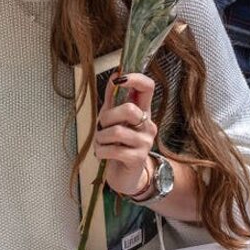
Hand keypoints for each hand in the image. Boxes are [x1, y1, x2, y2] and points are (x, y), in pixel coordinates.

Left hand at [94, 72, 158, 196]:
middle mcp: (148, 124)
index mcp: (142, 111)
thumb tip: (115, 75)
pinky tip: (103, 154)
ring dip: (101, 138)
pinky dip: (101, 152)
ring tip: (102, 144)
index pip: (148, 87)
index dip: (135, 79)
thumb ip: (113, 98)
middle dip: (107, 117)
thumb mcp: (112, 118)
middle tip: (102, 128)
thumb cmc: (117, 143)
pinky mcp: (138, 158)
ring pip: (117, 131)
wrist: (124, 174)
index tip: (120, 80)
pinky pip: (113, 150)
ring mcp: (145, 142)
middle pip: (129, 109)